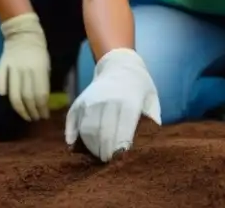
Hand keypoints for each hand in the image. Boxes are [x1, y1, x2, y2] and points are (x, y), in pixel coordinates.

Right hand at [0, 12, 50, 121]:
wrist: (23, 33)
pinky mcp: (2, 66)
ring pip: (14, 94)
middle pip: (28, 96)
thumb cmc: (39, 50)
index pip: (41, 93)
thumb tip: (43, 99)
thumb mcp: (47, 63)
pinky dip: (2, 92)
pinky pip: (0, 82)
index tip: (44, 115)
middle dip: (32, 111)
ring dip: (20, 108)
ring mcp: (12, 69)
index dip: (42, 107)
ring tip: (26, 116)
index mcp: (39, 69)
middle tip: (35, 119)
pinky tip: (6, 100)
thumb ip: (43, 79)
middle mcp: (26, 70)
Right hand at [65, 48, 160, 162]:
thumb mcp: (151, 98)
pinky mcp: (79, 102)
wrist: (119, 64)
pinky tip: (75, 146)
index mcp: (129, 102)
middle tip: (108, 161)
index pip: (122, 132)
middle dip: (105, 152)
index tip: (120, 158)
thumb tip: (151, 141)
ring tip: (98, 155)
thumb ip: (152, 118)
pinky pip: (72, 122)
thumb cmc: (139, 85)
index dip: (120, 149)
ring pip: (87, 131)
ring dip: (91, 147)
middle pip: (103, 134)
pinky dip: (72, 136)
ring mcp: (91, 101)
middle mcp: (108, 102)